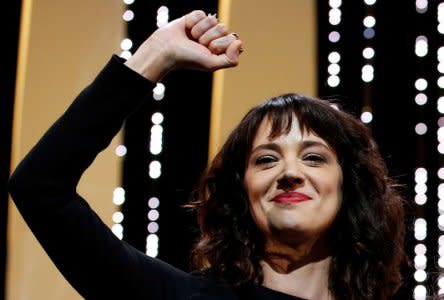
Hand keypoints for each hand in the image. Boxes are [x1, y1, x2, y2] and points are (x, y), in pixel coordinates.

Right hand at [124, 10, 242, 81]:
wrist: (166, 50)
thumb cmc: (188, 59)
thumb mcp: (211, 64)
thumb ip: (230, 60)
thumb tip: (239, 42)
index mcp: (221, 49)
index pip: (232, 39)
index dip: (219, 45)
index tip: (207, 52)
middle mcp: (214, 37)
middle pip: (223, 28)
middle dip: (209, 38)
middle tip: (197, 45)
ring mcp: (205, 27)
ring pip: (213, 20)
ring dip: (200, 30)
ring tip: (191, 38)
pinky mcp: (195, 17)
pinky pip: (201, 13)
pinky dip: (192, 22)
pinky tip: (186, 29)